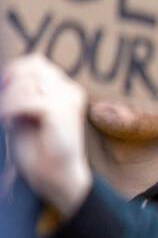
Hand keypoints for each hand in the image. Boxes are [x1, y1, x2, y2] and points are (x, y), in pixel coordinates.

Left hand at [0, 54, 91, 215]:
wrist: (54, 175)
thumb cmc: (37, 147)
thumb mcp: (25, 112)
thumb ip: (22, 91)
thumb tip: (11, 71)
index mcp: (65, 90)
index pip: (36, 62)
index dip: (14, 71)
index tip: (1, 89)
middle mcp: (70, 91)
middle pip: (31, 66)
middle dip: (10, 83)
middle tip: (4, 106)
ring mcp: (68, 100)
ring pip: (26, 82)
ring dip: (8, 99)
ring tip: (6, 117)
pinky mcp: (60, 111)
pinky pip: (25, 100)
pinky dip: (10, 109)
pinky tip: (8, 122)